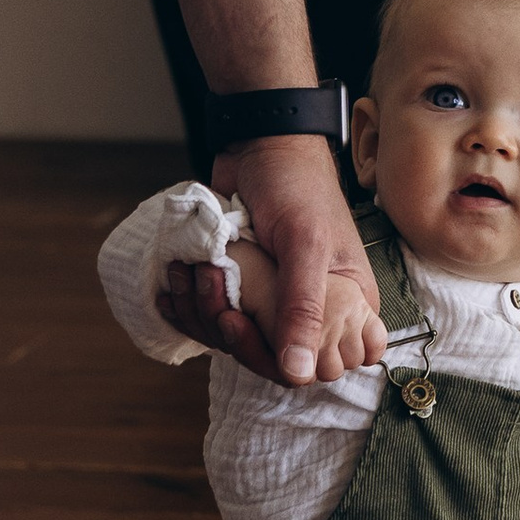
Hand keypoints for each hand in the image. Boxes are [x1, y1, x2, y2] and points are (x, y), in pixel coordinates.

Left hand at [192, 135, 382, 383]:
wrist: (263, 143)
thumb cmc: (298, 187)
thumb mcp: (307, 246)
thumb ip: (304, 310)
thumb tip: (300, 375)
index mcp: (346, 306)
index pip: (314, 366)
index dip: (274, 360)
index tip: (239, 324)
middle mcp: (311, 310)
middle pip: (268, 358)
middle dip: (230, 330)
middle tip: (210, 282)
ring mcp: (273, 301)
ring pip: (235, 341)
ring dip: (202, 312)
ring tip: (192, 271)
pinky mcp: (242, 290)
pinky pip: (215, 320)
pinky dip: (190, 307)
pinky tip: (173, 288)